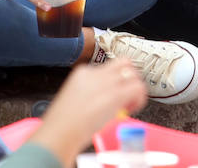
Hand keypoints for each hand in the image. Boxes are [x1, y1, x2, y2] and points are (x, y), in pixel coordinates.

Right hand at [28, 59, 148, 163]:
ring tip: (128, 105)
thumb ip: (93, 97)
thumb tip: (109, 104)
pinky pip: (138, 88)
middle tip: (127, 96)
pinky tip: (131, 109)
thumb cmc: (62, 125)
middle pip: (123, 63)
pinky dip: (139, 99)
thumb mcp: (75, 102)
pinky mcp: (115, 94)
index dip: (115, 82)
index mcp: (82, 73)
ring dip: (135, 88)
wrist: (58, 133)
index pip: (107, 68)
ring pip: (133, 73)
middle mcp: (95, 73)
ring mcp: (105, 82)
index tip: (113, 97)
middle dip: (130, 78)